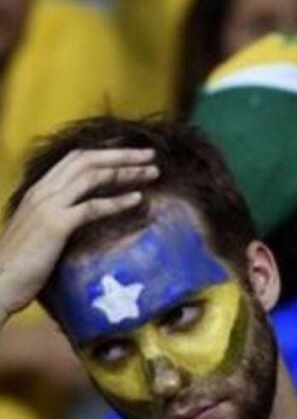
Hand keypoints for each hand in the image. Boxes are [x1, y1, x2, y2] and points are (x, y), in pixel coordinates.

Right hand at [0, 148, 157, 323]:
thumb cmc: (21, 264)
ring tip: (152, 172)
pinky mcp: (55, 225)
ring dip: (125, 172)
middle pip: (86, 160)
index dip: (105, 153)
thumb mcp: (42, 233)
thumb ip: (60, 218)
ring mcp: (48, 206)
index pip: (75, 160)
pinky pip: (92, 207)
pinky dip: (117, 201)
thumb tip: (85, 218)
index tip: (131, 154)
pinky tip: (138, 199)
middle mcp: (42, 192)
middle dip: (121, 155)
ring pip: (91, 176)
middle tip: (150, 155)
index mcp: (39, 190)